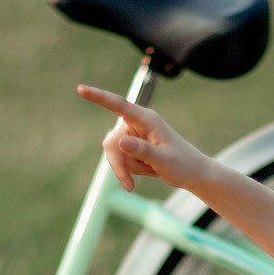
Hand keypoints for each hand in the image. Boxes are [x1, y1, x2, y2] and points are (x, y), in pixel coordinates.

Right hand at [77, 84, 208, 192]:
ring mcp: (133, 134)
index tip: (81, 89)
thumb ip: (143, 151)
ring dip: (125, 168)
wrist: (192, 174)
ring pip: (113, 152)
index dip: (99, 97)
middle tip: (129, 186)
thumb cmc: (183, 164)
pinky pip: (118, 158)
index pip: (119, 105)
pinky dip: (127, 170)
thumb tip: (120, 141)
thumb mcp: (164, 160)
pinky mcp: (131, 145)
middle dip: (118, 164)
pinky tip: (143, 173)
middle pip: (112, 142)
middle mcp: (137, 123)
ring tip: (148, 173)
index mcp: (147, 119)